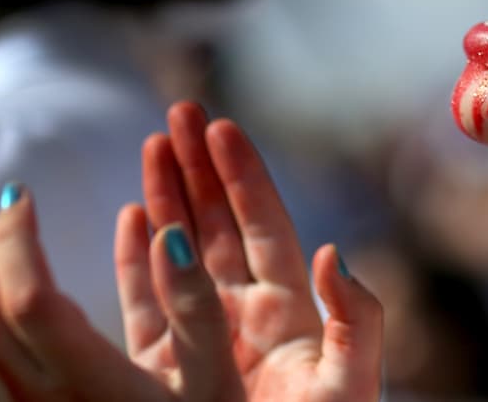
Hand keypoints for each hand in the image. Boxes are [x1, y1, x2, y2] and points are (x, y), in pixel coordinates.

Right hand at [123, 102, 381, 399]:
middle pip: (218, 224)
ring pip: (182, 252)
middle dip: (197, 168)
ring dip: (167, 199)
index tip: (220, 125)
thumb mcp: (352, 381)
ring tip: (150, 146)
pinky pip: (146, 305)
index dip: (241, 175)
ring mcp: (206, 338)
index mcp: (290, 310)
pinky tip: (130, 220)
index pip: (261, 225)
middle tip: (176, 113)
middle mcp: (247, 314)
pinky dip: (135, 262)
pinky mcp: (168, 372)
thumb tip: (333, 253)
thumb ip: (357, 317)